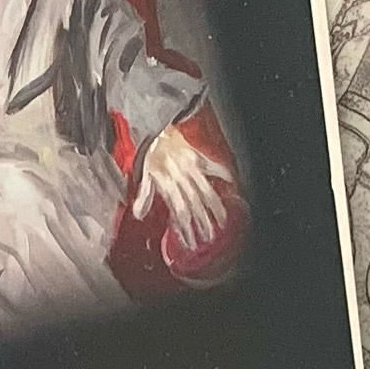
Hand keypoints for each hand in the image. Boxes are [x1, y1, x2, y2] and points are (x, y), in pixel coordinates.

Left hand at [135, 124, 233, 256]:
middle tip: (208, 237)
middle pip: (194, 205)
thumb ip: (144, 195)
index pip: (178, 212)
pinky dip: (223, 174)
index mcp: (166, 183)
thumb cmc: (149, 150)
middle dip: (202, 223)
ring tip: (222, 221)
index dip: (184, 228)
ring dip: (215, 207)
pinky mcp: (199, 156)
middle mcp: (180, 177)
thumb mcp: (143, 173)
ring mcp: (191, 167)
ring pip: (206, 191)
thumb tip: (138, 214)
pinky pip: (214, 166)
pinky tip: (231, 183)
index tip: (190, 242)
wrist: (154, 126)